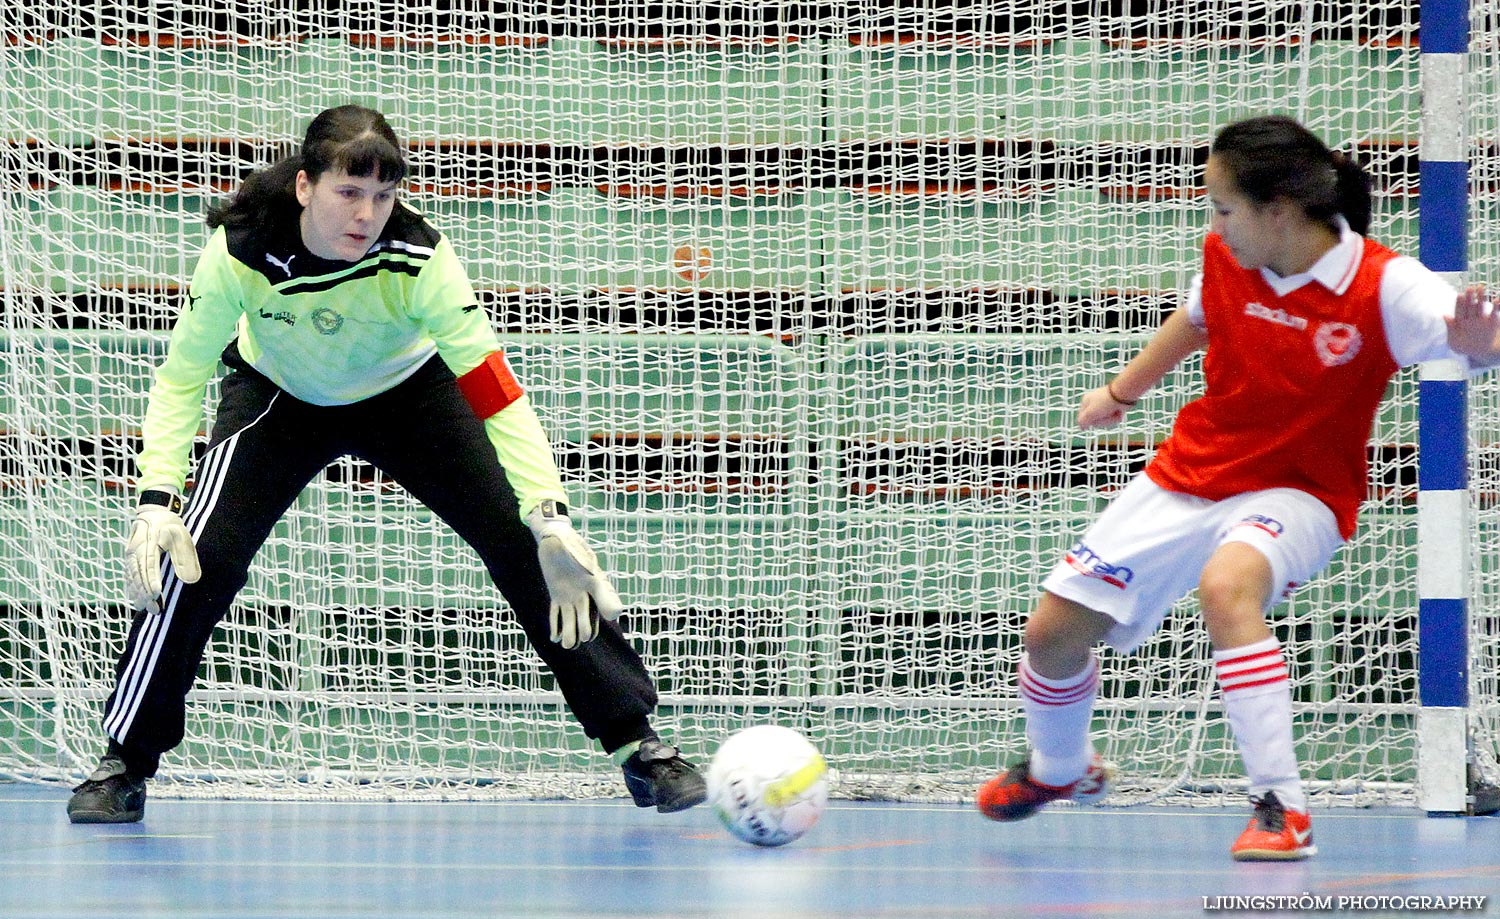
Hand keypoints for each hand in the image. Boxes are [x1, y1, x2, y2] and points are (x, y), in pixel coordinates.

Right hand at [124, 498, 200, 613]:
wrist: (153, 513)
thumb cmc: (170, 525)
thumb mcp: (181, 536)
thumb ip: (184, 557)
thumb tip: (191, 580)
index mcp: (148, 542)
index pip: (149, 564)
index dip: (152, 580)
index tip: (158, 593)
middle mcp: (135, 550)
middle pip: (138, 575)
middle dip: (146, 593)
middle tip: (156, 609)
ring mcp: (130, 555)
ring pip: (132, 578)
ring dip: (138, 595)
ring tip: (147, 609)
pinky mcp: (129, 559)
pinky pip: (128, 576)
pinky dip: (132, 589)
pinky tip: (138, 601)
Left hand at [525, 502, 623, 648]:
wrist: (554, 537)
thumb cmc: (569, 543)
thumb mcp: (577, 553)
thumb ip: (584, 564)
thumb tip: (596, 581)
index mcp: (593, 582)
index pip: (602, 602)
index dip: (598, 618)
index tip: (590, 632)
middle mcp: (584, 592)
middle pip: (586, 616)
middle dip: (583, 630)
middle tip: (577, 641)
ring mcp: (570, 595)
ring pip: (571, 618)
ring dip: (569, 632)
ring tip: (566, 646)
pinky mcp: (557, 595)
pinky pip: (557, 613)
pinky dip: (556, 625)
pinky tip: (554, 638)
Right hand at [1077, 386, 1128, 429]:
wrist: (1123, 395)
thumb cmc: (1105, 402)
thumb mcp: (1090, 413)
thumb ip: (1083, 421)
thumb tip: (1081, 427)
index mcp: (1086, 402)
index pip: (1082, 418)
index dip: (1088, 422)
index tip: (1094, 419)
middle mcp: (1094, 404)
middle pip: (1094, 421)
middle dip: (1102, 421)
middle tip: (1105, 415)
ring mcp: (1104, 406)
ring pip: (1104, 421)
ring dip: (1110, 420)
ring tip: (1113, 413)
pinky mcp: (1112, 408)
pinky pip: (1112, 418)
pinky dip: (1115, 417)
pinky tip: (1118, 412)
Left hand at [1446, 285, 1499, 363]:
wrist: (1482, 351)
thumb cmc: (1464, 346)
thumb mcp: (1454, 341)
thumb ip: (1450, 328)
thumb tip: (1445, 316)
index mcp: (1460, 321)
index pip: (1459, 310)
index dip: (1459, 303)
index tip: (1460, 295)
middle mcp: (1471, 318)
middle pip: (1470, 306)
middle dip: (1470, 297)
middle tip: (1470, 288)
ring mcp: (1481, 319)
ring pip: (1480, 306)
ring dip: (1481, 297)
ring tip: (1481, 287)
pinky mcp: (1492, 321)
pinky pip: (1495, 313)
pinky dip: (1497, 306)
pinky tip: (1497, 300)